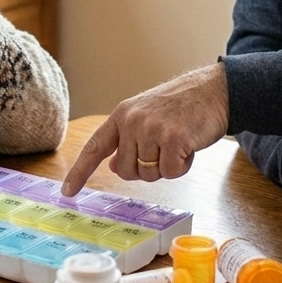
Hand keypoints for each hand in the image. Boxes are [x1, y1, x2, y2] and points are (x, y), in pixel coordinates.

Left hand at [61, 64, 230, 195]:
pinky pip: (170, 173)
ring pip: (149, 174)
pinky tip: (189, 147)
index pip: (95, 147)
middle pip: (128, 171)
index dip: (79, 172)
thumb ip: (128, 141)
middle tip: (166, 148)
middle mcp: (132, 121)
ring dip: (167, 167)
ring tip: (179, 143)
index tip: (67, 192)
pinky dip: (182, 167)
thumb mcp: (147, 117)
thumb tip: (114, 167)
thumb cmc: (182, 106)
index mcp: (122, 115)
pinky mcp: (173, 139)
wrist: (214, 90)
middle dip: (147, 169)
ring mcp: (152, 129)